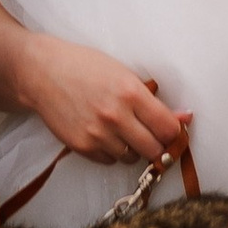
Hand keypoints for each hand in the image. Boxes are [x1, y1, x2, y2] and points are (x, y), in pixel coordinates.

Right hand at [21, 37, 190, 165]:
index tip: (173, 132)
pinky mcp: (82, 147)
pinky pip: (110, 161)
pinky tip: (105, 134)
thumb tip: (185, 118)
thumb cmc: (85, 67)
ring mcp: (98, 134)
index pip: (168, 128)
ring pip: (132, 158)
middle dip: (158, 146)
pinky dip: (112, 152)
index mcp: (130, 92)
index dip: (175, 133)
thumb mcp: (123, 74)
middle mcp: (116, 116)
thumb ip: (153, 100)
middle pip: (155, 150)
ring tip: (122, 129)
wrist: (42, 73)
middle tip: (153, 136)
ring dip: (133, 148)